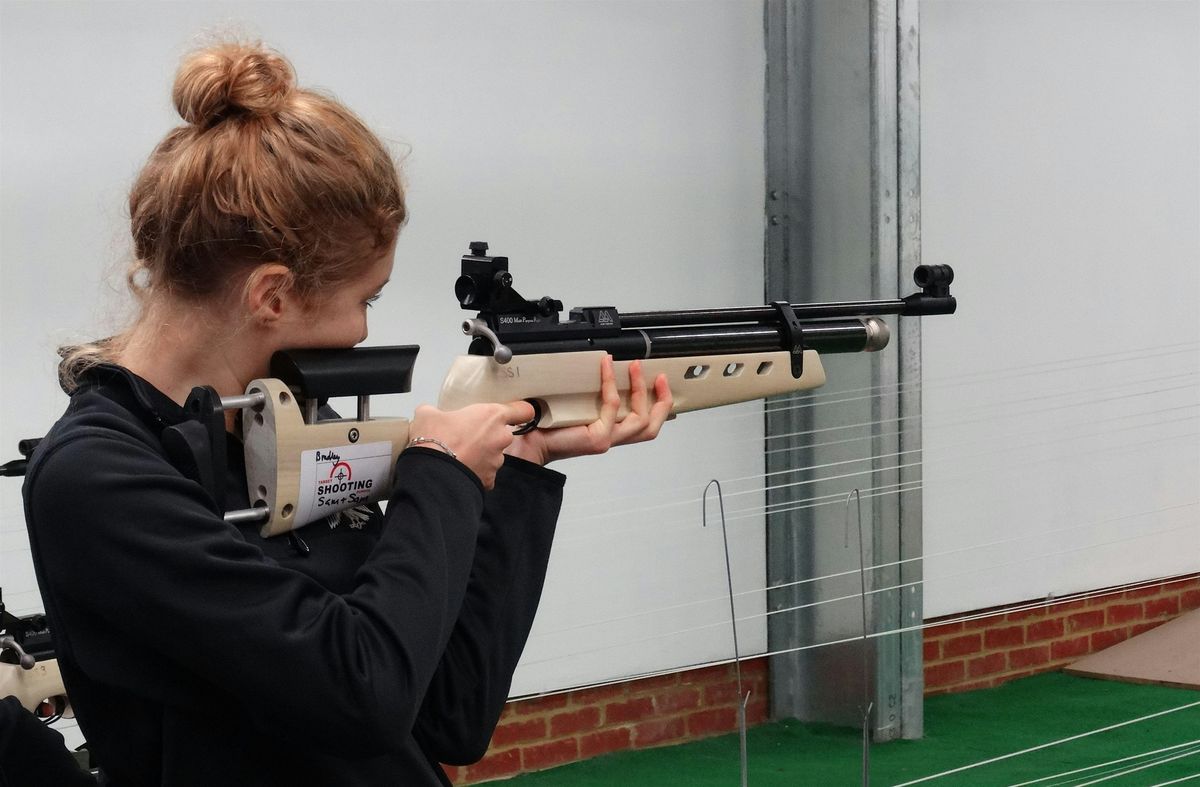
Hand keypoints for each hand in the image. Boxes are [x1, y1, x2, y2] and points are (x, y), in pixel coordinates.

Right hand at [409, 401, 533, 488]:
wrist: (432, 473)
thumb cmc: (433, 439)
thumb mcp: (428, 414)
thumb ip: (435, 410)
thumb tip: (429, 413)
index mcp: (492, 416)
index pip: (524, 410)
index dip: (519, 411)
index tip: (514, 413)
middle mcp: (500, 437)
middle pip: (504, 434)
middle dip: (489, 436)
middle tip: (469, 437)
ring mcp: (497, 460)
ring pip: (494, 455)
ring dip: (482, 454)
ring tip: (460, 455)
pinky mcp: (490, 479)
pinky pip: (485, 474)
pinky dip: (475, 472)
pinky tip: (460, 470)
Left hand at [505, 356, 672, 464]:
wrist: (529, 441)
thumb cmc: (547, 426)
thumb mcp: (579, 409)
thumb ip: (595, 399)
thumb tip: (605, 368)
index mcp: (610, 433)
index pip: (645, 425)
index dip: (659, 405)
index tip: (658, 381)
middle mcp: (612, 438)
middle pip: (651, 427)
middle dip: (661, 401)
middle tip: (659, 376)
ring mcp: (607, 440)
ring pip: (640, 419)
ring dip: (640, 389)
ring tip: (634, 367)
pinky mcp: (598, 437)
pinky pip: (612, 405)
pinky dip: (611, 383)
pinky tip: (605, 367)